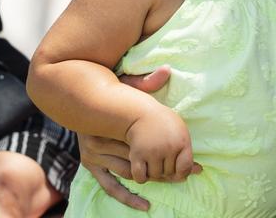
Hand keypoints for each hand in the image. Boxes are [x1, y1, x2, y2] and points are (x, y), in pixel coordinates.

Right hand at [79, 66, 199, 210]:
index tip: (194, 161)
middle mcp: (101, 141)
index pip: (148, 143)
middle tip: (190, 174)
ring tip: (174, 182)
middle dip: (167, 167)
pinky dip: (128, 197)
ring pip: (130, 173)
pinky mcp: (90, 166)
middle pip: (141, 160)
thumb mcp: (125, 85)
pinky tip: (145, 205)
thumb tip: (167, 70)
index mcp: (113, 123)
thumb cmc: (111, 94)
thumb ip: (144, 81)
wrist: (81, 101)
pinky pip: (111, 186)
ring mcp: (94, 155)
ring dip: (152, 178)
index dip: (173, 153)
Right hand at [125, 104, 194, 183]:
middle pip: (169, 173)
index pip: (185, 168)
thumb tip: (199, 171)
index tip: (177, 169)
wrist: (141, 114)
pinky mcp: (137, 155)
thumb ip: (187, 153)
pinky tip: (142, 168)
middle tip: (161, 160)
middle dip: (166, 171)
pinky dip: (141, 176)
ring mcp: (152, 152)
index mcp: (182, 142)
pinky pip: (140, 177)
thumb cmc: (165, 124)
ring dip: (152, 173)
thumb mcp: (181, 132)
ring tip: (152, 162)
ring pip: (155, 176)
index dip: (182, 173)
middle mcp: (168, 148)